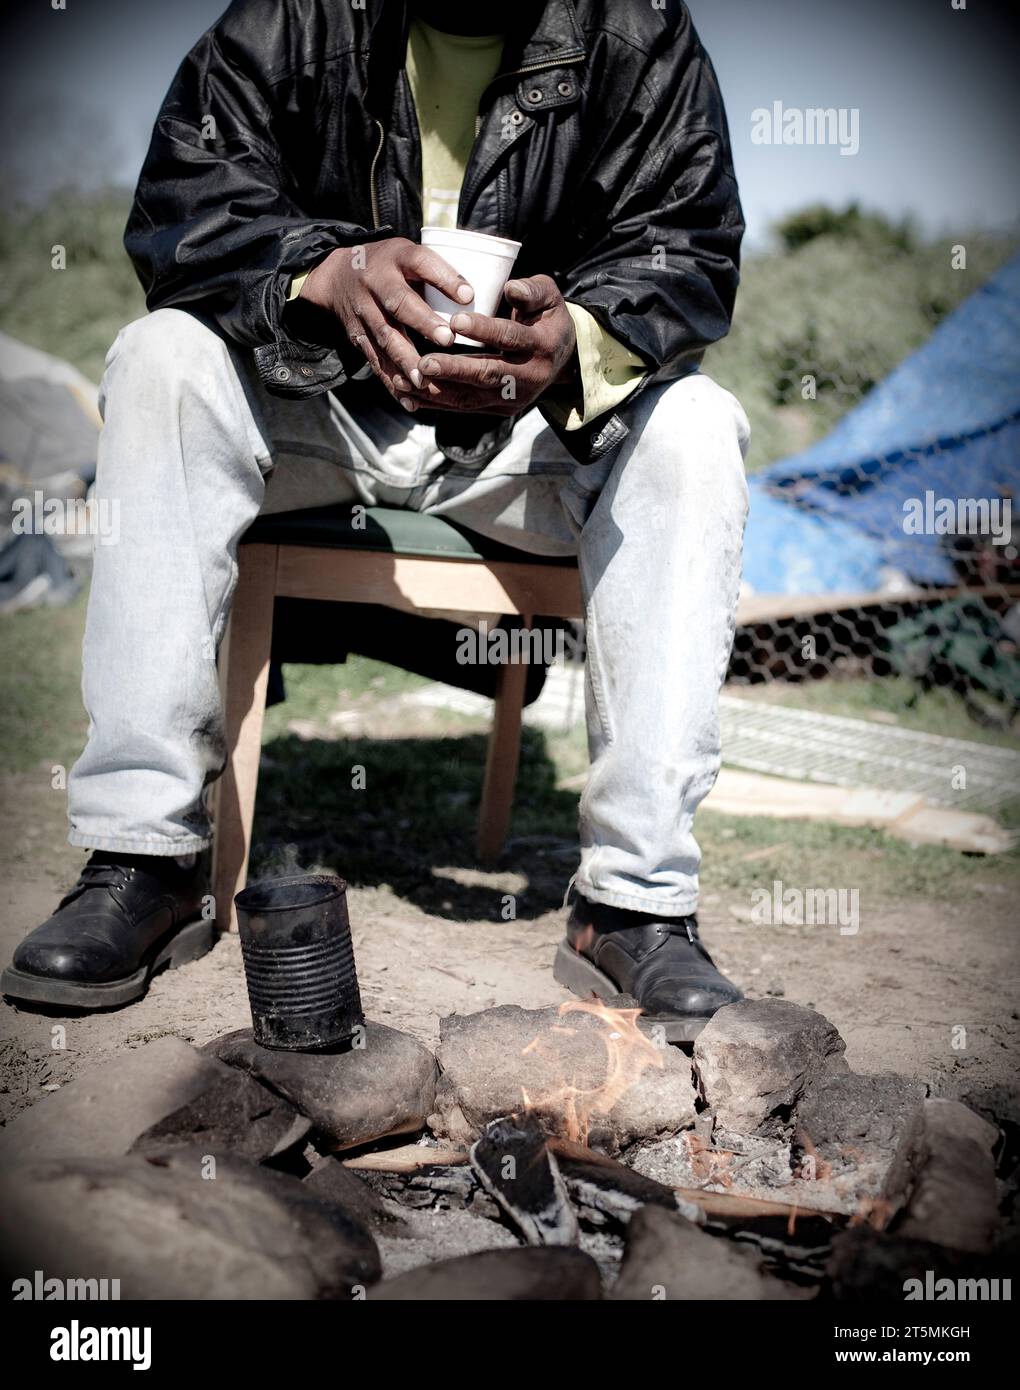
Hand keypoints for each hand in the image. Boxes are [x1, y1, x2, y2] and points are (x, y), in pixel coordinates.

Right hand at [298, 237, 474, 400]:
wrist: (337, 277)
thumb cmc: (390, 267)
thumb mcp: (410, 255)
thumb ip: (439, 273)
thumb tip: (478, 299)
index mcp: (397, 257)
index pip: (420, 262)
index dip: (444, 278)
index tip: (468, 295)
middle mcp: (376, 282)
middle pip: (399, 302)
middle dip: (423, 322)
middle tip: (448, 340)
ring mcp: (365, 311)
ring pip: (385, 336)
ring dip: (405, 360)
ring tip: (424, 380)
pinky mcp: (359, 337)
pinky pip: (376, 361)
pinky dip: (392, 382)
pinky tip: (410, 401)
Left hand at [401, 274, 577, 415]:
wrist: (562, 360)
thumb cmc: (547, 318)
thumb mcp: (551, 297)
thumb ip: (532, 290)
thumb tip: (511, 288)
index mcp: (541, 346)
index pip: (510, 338)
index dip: (484, 330)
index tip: (455, 322)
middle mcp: (528, 378)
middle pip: (487, 375)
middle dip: (453, 370)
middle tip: (424, 363)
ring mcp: (512, 399)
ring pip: (471, 397)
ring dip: (437, 391)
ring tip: (408, 380)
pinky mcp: (497, 410)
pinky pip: (463, 407)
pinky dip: (435, 403)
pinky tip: (410, 396)